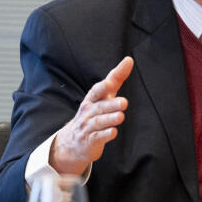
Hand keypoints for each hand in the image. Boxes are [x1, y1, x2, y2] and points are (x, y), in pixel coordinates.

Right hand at [49, 56, 133, 175]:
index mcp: (92, 99)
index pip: (96, 91)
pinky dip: (105, 135)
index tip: (108, 84)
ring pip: (99, 122)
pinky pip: (98, 137)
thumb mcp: (103, 95)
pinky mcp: (90, 141)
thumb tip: (129, 60)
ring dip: (110, 119)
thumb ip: (116, 78)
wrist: (72, 141)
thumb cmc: (92, 114)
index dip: (102, 88)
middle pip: (100, 107)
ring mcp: (88, 127)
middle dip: (111, 105)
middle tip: (124, 103)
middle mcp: (88, 112)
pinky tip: (113, 132)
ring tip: (120, 116)